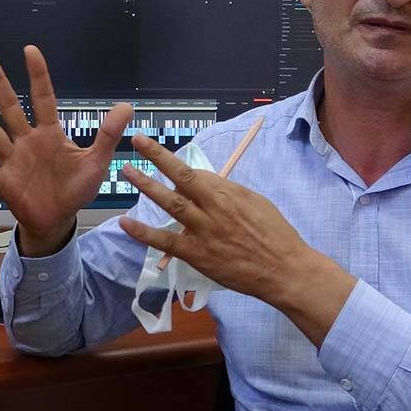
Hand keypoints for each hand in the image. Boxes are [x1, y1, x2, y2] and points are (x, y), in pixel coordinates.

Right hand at [0, 45, 132, 255]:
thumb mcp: (97, 161)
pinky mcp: (5, 182)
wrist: (58, 219)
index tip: (30, 50)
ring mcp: (13, 160)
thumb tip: (126, 106)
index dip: (38, 75)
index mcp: (49, 133)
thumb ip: (108, 134)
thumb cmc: (75, 188)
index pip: (43, 98)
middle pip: (11, 107)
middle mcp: (27, 141)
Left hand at [118, 132, 356, 345]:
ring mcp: (203, 231)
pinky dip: (143, 232)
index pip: (195, 172)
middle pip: (180, 177)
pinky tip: (125, 223)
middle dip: (156, 157)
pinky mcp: (197, 255)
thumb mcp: (255, 202)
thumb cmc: (275, 234)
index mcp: (228, 193)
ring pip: (170, 203)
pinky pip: (165, 241)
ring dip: (146, 186)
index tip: (161, 156)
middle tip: (136, 141)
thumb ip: (229, 193)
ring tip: (126, 172)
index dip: (176, 163)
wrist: (284, 270)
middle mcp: (213, 208)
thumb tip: (207, 185)